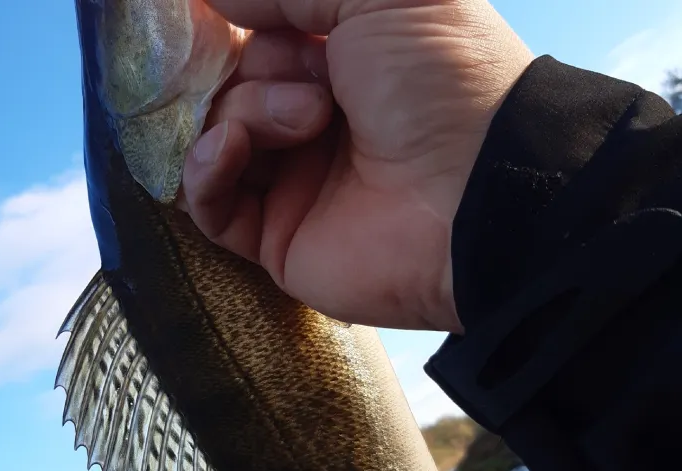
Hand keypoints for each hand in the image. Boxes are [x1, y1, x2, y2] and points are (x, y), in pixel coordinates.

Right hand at [178, 0, 532, 331]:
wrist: (476, 193)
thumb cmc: (441, 80)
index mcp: (339, 60)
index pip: (256, 35)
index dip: (230, 21)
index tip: (209, 13)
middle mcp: (311, 117)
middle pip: (230, 82)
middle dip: (257, 69)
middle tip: (315, 82)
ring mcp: (292, 179)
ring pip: (215, 134)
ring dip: (247, 114)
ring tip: (309, 122)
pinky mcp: (276, 237)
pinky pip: (208, 202)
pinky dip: (205, 171)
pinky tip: (230, 149)